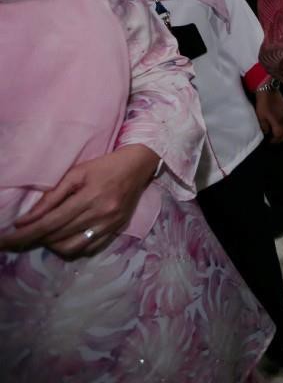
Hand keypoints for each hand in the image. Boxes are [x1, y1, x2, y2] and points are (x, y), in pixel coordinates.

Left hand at [0, 144, 159, 257]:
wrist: (139, 166)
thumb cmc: (105, 165)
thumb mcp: (77, 173)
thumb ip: (52, 196)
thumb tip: (26, 219)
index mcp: (89, 198)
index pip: (49, 223)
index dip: (25, 234)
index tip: (5, 240)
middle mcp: (100, 215)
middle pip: (58, 236)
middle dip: (32, 239)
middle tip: (17, 238)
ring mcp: (110, 225)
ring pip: (72, 248)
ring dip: (52, 245)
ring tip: (44, 236)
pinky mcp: (116, 230)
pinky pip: (89, 249)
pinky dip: (72, 248)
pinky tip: (64, 239)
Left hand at [255, 88, 282, 142]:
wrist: (268, 90)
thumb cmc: (263, 103)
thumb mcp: (260, 117)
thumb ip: (264, 127)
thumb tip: (267, 133)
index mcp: (279, 123)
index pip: (279, 136)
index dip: (274, 141)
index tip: (270, 142)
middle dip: (280, 138)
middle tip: (275, 140)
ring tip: (278, 133)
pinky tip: (281, 124)